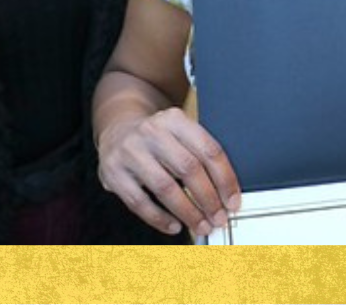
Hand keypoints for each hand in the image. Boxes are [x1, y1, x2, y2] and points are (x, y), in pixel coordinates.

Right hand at [96, 106, 241, 237]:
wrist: (118, 129)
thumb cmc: (157, 137)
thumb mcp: (180, 132)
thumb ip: (200, 154)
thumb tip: (226, 193)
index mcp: (176, 120)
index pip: (208, 150)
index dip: (224, 179)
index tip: (232, 201)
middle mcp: (152, 132)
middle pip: (188, 169)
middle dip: (208, 199)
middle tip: (219, 217)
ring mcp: (130, 152)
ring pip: (165, 187)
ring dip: (188, 212)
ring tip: (201, 225)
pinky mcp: (113, 173)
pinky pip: (139, 202)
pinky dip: (160, 218)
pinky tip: (174, 226)